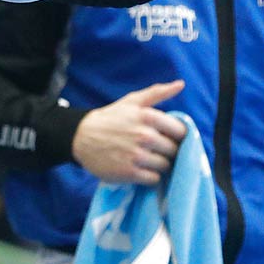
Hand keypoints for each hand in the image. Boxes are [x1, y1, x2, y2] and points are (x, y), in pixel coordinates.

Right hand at [70, 80, 187, 184]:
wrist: (81, 137)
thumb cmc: (111, 118)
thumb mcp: (132, 101)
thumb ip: (158, 92)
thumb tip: (181, 84)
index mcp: (148, 116)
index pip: (180, 132)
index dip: (178, 137)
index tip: (169, 138)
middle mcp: (144, 136)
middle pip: (174, 150)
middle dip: (169, 151)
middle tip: (158, 150)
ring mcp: (137, 156)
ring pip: (165, 166)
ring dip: (160, 165)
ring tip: (149, 160)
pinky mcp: (129, 173)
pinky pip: (154, 179)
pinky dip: (151, 176)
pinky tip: (142, 169)